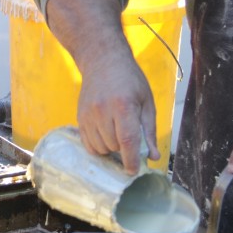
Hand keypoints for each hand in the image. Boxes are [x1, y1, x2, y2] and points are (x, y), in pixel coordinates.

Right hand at [77, 55, 159, 174]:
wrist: (102, 61)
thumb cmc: (130, 80)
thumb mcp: (146, 102)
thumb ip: (149, 130)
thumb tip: (152, 156)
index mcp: (123, 106)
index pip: (127, 141)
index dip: (131, 160)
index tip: (134, 171)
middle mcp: (102, 111)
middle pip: (113, 146)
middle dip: (123, 150)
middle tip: (130, 141)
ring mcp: (88, 114)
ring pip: (99, 148)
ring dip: (110, 148)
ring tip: (117, 134)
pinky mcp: (79, 117)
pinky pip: (88, 144)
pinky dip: (98, 146)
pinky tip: (105, 136)